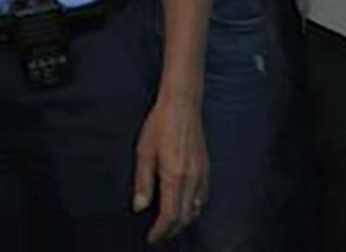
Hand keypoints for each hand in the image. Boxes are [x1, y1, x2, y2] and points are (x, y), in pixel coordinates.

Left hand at [132, 92, 207, 243]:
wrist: (182, 106)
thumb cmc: (159, 125)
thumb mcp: (143, 152)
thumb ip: (142, 182)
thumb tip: (139, 207)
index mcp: (174, 176)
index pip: (170, 214)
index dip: (161, 231)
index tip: (152, 238)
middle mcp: (192, 179)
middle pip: (184, 216)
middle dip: (172, 230)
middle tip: (159, 236)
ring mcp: (202, 174)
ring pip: (196, 209)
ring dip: (183, 221)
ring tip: (169, 226)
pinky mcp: (206, 169)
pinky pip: (202, 198)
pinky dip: (193, 209)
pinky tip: (184, 208)